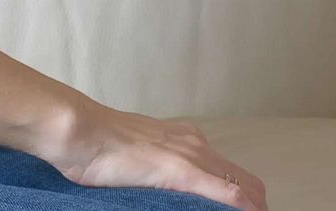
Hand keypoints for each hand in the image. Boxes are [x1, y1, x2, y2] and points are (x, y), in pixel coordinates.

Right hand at [42, 102, 267, 209]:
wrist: (82, 132)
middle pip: (240, 176)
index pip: (224, 169)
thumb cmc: (97, 145)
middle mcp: (193, 143)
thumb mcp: (134, 155)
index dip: (240, 191)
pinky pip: (222, 189)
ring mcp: (190, 155)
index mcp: (183, 139)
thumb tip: (157, 183)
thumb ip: (154, 167)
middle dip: (254, 200)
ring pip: (237, 182)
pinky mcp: (181, 171)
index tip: (245, 208)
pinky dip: (239, 203)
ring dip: (251, 203)